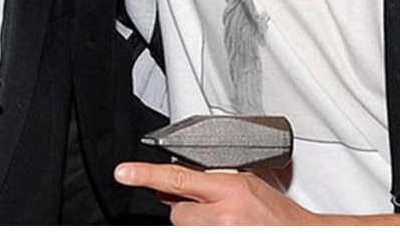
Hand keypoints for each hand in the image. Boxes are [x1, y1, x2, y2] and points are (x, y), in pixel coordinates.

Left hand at [115, 161, 318, 224]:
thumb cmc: (276, 213)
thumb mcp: (246, 181)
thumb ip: (211, 177)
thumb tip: (177, 177)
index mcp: (229, 189)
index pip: (177, 176)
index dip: (146, 174)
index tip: (123, 172)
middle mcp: (222, 216)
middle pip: (175, 210)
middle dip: (185, 206)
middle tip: (208, 206)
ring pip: (181, 228)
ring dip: (193, 223)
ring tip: (220, 221)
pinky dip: (200, 228)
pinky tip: (220, 225)